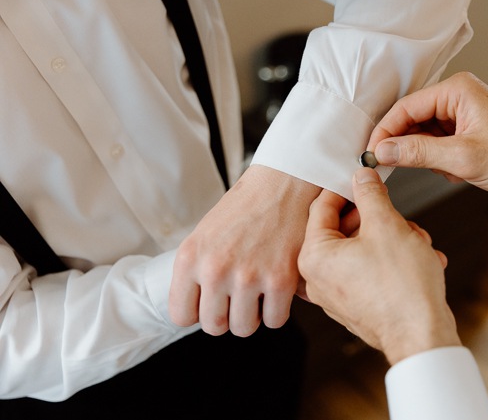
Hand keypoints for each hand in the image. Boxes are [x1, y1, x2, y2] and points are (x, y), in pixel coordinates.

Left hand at [169, 165, 320, 336]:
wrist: (282, 184)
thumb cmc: (245, 208)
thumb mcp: (204, 235)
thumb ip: (196, 272)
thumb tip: (196, 311)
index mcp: (189, 258)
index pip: (181, 316)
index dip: (199, 312)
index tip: (212, 302)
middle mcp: (215, 269)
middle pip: (214, 326)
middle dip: (227, 316)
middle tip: (239, 298)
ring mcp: (248, 277)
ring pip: (244, 328)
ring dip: (253, 315)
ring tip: (259, 293)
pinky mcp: (280, 280)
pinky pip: (274, 320)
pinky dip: (277, 310)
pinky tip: (278, 290)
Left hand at [298, 167, 459, 364]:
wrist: (423, 336)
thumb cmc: (403, 289)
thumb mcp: (387, 226)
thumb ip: (370, 194)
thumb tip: (362, 176)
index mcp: (315, 256)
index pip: (322, 206)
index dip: (346, 187)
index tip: (364, 178)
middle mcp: (318, 278)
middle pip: (344, 228)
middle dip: (377, 218)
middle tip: (398, 215)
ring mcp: (336, 294)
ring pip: (361, 248)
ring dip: (392, 238)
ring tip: (416, 242)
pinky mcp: (356, 304)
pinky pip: (368, 270)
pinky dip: (392, 260)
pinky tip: (418, 258)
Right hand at [368, 72, 487, 211]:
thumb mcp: (463, 158)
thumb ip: (418, 153)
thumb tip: (383, 152)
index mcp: (457, 90)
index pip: (405, 107)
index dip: (385, 132)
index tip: (371, 155)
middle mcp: (458, 95)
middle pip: (412, 120)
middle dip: (409, 147)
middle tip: (399, 170)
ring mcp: (463, 112)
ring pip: (424, 134)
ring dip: (429, 157)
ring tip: (451, 171)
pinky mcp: (467, 128)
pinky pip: (439, 142)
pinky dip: (442, 160)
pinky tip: (459, 171)